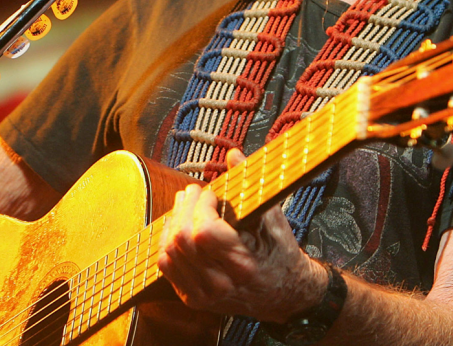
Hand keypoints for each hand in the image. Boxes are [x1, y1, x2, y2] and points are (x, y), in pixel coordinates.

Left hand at [157, 148, 328, 322]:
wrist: (285, 294)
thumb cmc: (280, 254)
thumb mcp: (273, 219)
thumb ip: (251, 186)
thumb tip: (233, 154)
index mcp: (244, 265)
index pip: (204, 233)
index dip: (201, 207)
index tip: (210, 194)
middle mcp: (222, 284)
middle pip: (183, 240)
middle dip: (184, 208)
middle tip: (193, 192)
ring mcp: (205, 295)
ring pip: (170, 252)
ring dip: (173, 221)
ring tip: (184, 204)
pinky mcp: (193, 298)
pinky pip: (166, 266)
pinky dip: (166, 241)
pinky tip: (176, 226)